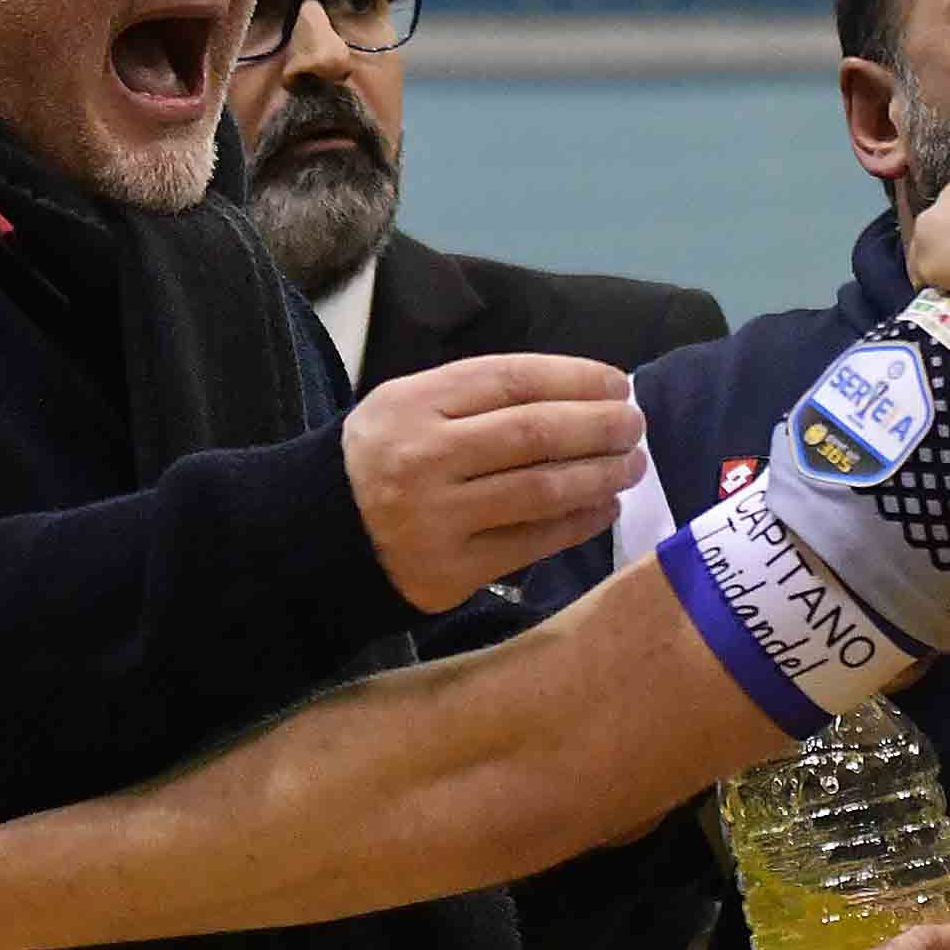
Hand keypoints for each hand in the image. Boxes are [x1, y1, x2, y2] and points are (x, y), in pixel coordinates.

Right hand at [344, 354, 648, 613]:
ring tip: (632, 465)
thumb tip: (580, 394)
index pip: (511, 380)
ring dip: (600, 475)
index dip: (575, 378)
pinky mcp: (450, 571)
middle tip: (635, 425)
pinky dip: (577, 523)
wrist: (313, 538)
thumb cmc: (380, 461)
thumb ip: (477, 398)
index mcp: (412, 404)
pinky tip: (602, 508)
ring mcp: (437, 518)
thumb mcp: (407, 408)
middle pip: (535, 433)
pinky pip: (531, 543)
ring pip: (541, 490)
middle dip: (599, 426)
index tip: (617, 382)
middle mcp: (423, 457)